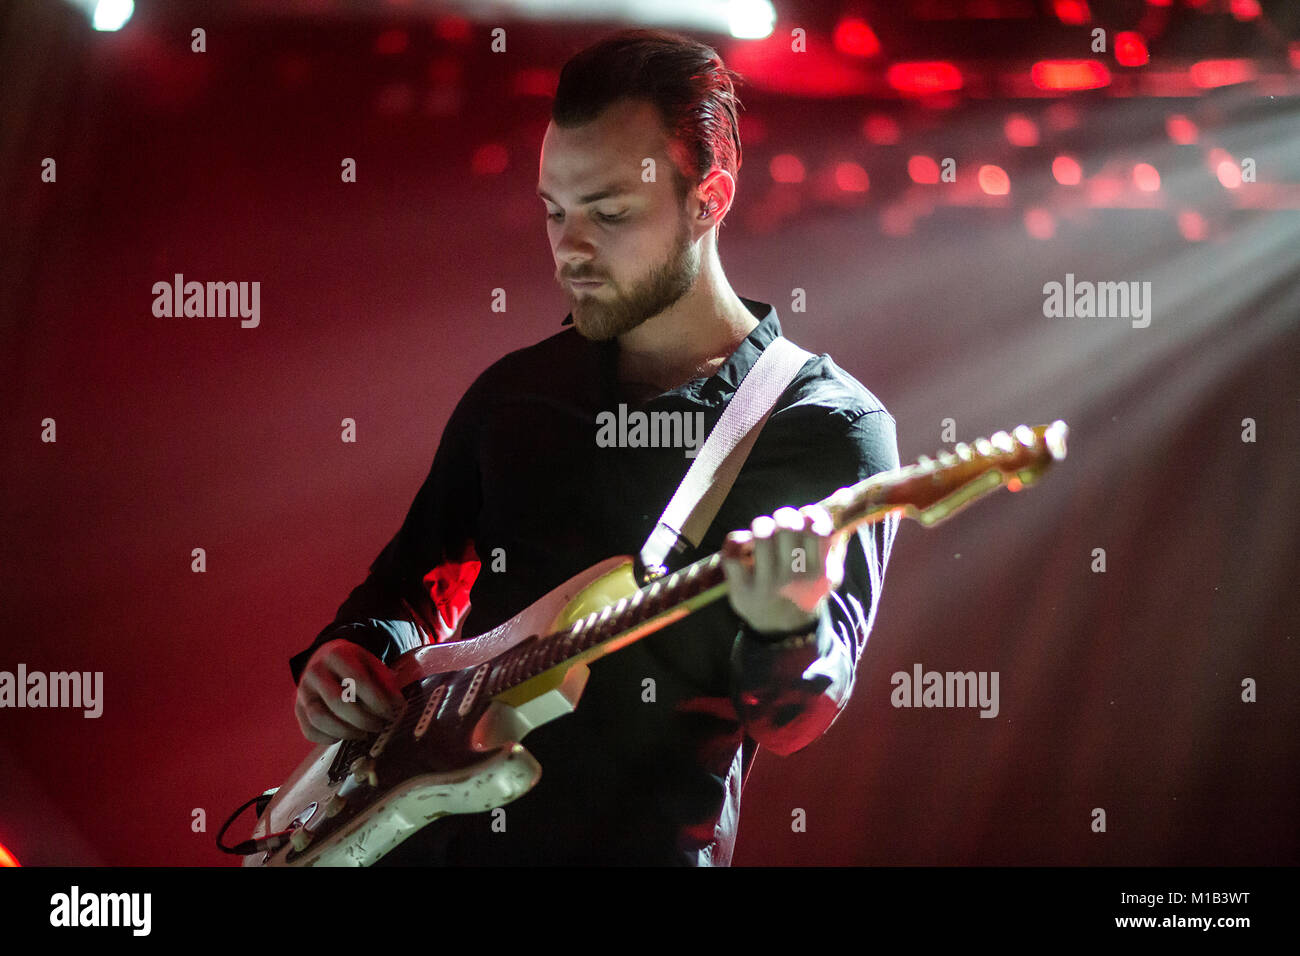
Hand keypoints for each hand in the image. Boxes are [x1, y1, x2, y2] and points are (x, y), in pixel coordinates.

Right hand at [294, 639, 405, 743]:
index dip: (376, 701)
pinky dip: (329, 738)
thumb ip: (385, 682)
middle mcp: (315, 671)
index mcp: (337, 655)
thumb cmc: (354, 665)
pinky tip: (344, 735)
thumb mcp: (371, 664)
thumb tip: (397, 706)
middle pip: (337, 701)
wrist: (326, 659)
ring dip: (345, 732)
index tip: (390, 713)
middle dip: (362, 720)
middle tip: (378, 727)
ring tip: (363, 734)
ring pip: (319, 718)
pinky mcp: (298, 709)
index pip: (358, 681)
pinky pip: (310, 731)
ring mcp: (303, 691)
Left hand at [721, 504, 845, 633]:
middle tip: (783, 523)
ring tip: (764, 533)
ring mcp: (767, 584)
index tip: (807, 517)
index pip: (818, 529)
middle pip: (788, 526)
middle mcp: (795, 579)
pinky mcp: (741, 589)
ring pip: (761, 533)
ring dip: (761, 525)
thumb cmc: (807, 591)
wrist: (783, 632)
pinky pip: (732, 552)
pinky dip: (734, 542)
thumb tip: (844, 494)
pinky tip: (742, 547)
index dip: (811, 514)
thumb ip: (836, 537)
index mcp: (820, 573)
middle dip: (784, 516)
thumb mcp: (830, 572)